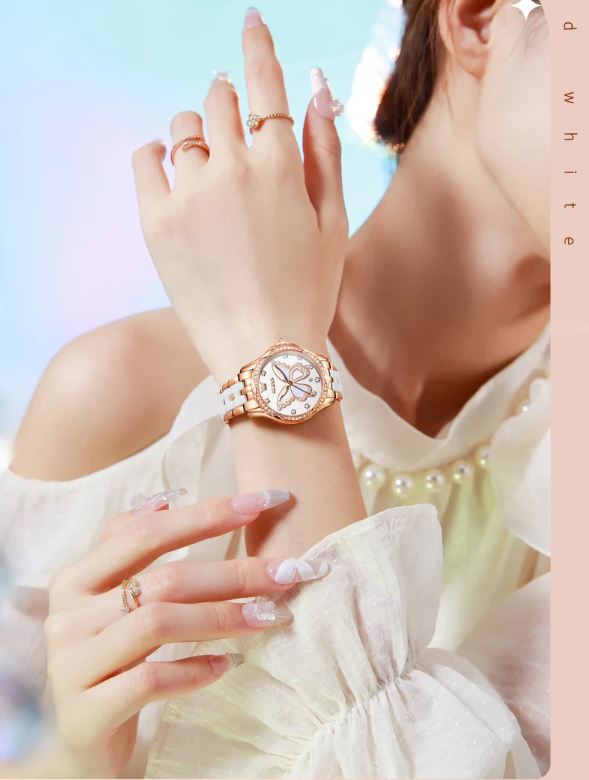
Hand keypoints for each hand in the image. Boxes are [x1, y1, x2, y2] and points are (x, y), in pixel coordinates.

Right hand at [44, 489, 323, 776]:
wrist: (76, 737)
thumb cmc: (109, 656)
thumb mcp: (110, 598)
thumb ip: (129, 547)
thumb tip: (167, 498)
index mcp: (78, 578)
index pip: (146, 532)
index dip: (206, 514)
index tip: (262, 502)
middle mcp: (68, 615)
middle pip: (163, 579)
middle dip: (233, 572)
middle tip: (287, 572)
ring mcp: (73, 664)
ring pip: (158, 623)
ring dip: (223, 617)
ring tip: (268, 616)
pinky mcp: (86, 712)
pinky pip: (150, 681)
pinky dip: (195, 669)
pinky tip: (228, 664)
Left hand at [132, 8, 347, 380]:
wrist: (263, 352)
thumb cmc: (308, 292)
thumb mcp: (334, 224)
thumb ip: (325, 153)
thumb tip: (317, 92)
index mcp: (282, 166)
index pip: (265, 85)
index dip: (257, 47)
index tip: (250, 21)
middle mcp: (233, 169)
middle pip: (219, 101)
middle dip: (228, 105)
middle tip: (234, 131)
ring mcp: (190, 193)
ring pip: (183, 127)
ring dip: (197, 132)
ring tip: (208, 168)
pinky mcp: (156, 220)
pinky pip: (145, 158)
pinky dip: (156, 153)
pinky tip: (168, 165)